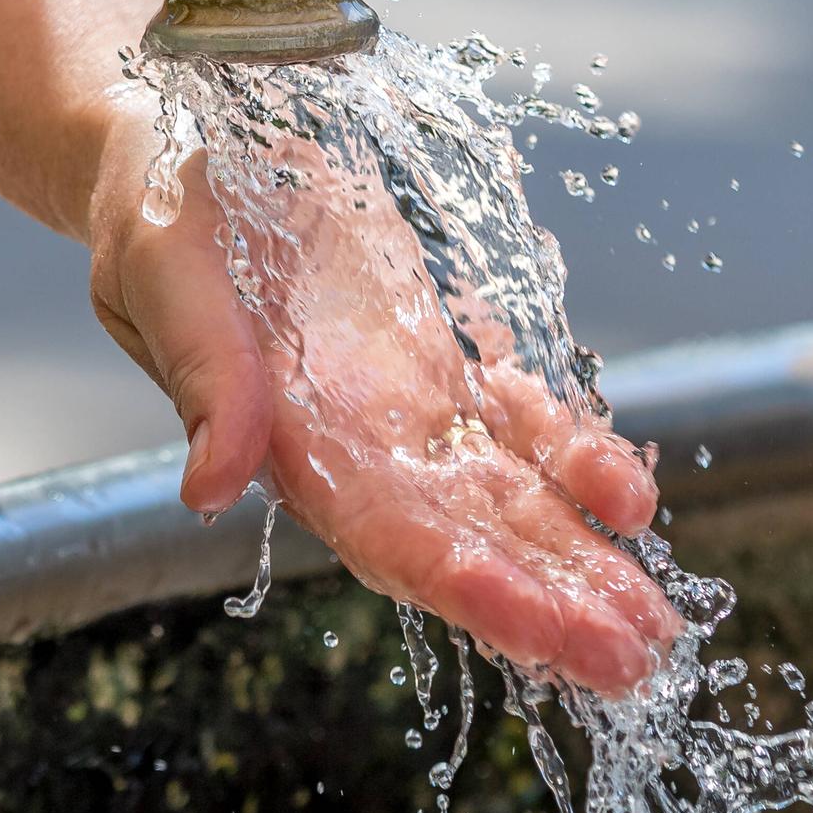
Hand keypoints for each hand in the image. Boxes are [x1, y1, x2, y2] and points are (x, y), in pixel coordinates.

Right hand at [86, 111, 677, 694]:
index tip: (554, 637)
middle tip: (637, 662)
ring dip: (580, 556)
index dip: (476, 589)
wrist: (185, 150)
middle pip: (468, 543)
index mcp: (290, 441)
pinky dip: (576, 458)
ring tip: (654, 621)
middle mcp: (355, 447)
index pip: (393, 540)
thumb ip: (203, 375)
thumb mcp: (166, 272)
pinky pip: (517, 423)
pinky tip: (633, 497)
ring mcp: (402, 409)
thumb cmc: (158, 206)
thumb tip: (209, 488)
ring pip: (507, 499)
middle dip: (553, 604)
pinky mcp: (433, 362)